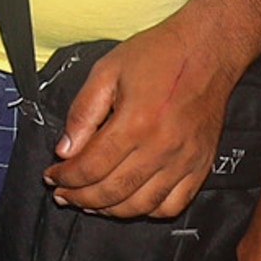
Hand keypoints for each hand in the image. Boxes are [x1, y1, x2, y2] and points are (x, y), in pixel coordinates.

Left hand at [50, 14, 246, 220]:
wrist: (208, 49)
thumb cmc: (159, 55)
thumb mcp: (107, 70)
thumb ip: (82, 112)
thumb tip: (65, 150)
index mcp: (136, 121)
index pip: (91, 166)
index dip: (66, 177)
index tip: (53, 176)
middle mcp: (162, 146)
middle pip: (112, 191)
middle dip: (80, 197)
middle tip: (64, 193)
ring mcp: (184, 160)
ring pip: (140, 205)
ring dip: (109, 209)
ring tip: (90, 201)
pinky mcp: (200, 165)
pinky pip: (172, 205)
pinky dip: (147, 210)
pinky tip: (130, 201)